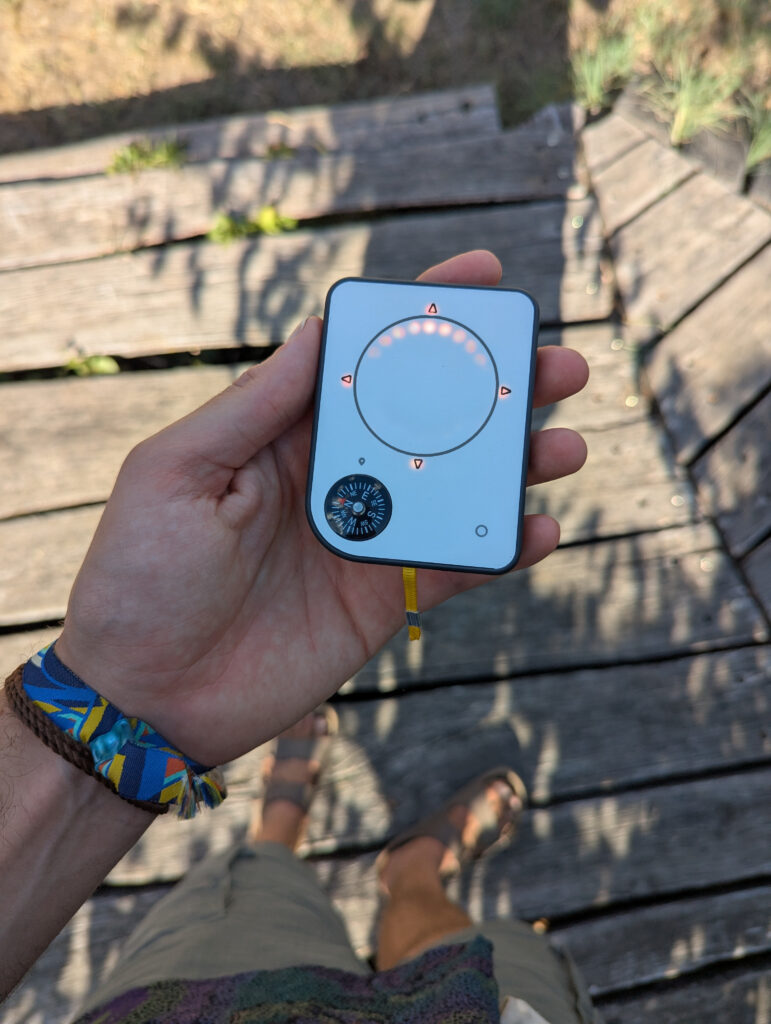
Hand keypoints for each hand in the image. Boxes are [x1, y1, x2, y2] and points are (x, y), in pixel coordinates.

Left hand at [56, 251, 587, 765]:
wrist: (144, 695)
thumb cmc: (140, 575)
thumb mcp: (177, 470)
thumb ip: (256, 405)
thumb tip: (319, 331)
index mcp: (283, 433)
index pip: (364, 359)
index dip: (423, 315)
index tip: (484, 279)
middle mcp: (336, 476)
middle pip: (430, 417)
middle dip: (496, 386)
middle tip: (557, 364)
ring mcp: (366, 536)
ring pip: (457, 486)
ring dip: (515, 462)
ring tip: (566, 442)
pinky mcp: (384, 597)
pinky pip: (454, 566)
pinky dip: (499, 549)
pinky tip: (535, 527)